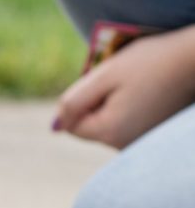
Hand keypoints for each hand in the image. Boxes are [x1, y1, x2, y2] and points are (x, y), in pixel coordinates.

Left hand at [53, 25, 194, 148]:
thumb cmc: (150, 62)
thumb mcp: (103, 75)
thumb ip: (73, 101)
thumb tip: (55, 126)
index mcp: (110, 133)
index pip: (72, 123)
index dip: (83, 99)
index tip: (107, 82)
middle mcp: (124, 145)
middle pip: (90, 125)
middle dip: (97, 102)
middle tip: (125, 81)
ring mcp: (140, 142)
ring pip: (108, 123)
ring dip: (113, 103)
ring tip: (138, 84)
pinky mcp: (151, 134)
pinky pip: (126, 122)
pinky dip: (129, 106)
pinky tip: (147, 91)